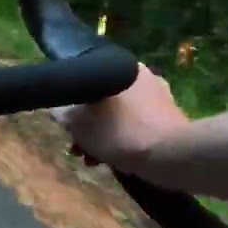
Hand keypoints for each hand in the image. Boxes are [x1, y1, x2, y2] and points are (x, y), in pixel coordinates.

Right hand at [51, 63, 191, 175]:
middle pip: (102, 101)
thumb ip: (62, 112)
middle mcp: (140, 74)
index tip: (67, 127)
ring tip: (95, 161)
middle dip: (88, 126)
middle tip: (79, 148)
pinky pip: (137, 125)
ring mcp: (159, 95)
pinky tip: (117, 160)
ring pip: (119, 115)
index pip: (84, 80)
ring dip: (104, 135)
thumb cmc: (119, 132)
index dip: (70, 105)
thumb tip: (57, 108)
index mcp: (118, 66)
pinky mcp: (170, 117)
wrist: (170, 154)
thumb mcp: (77, 123)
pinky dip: (124, 139)